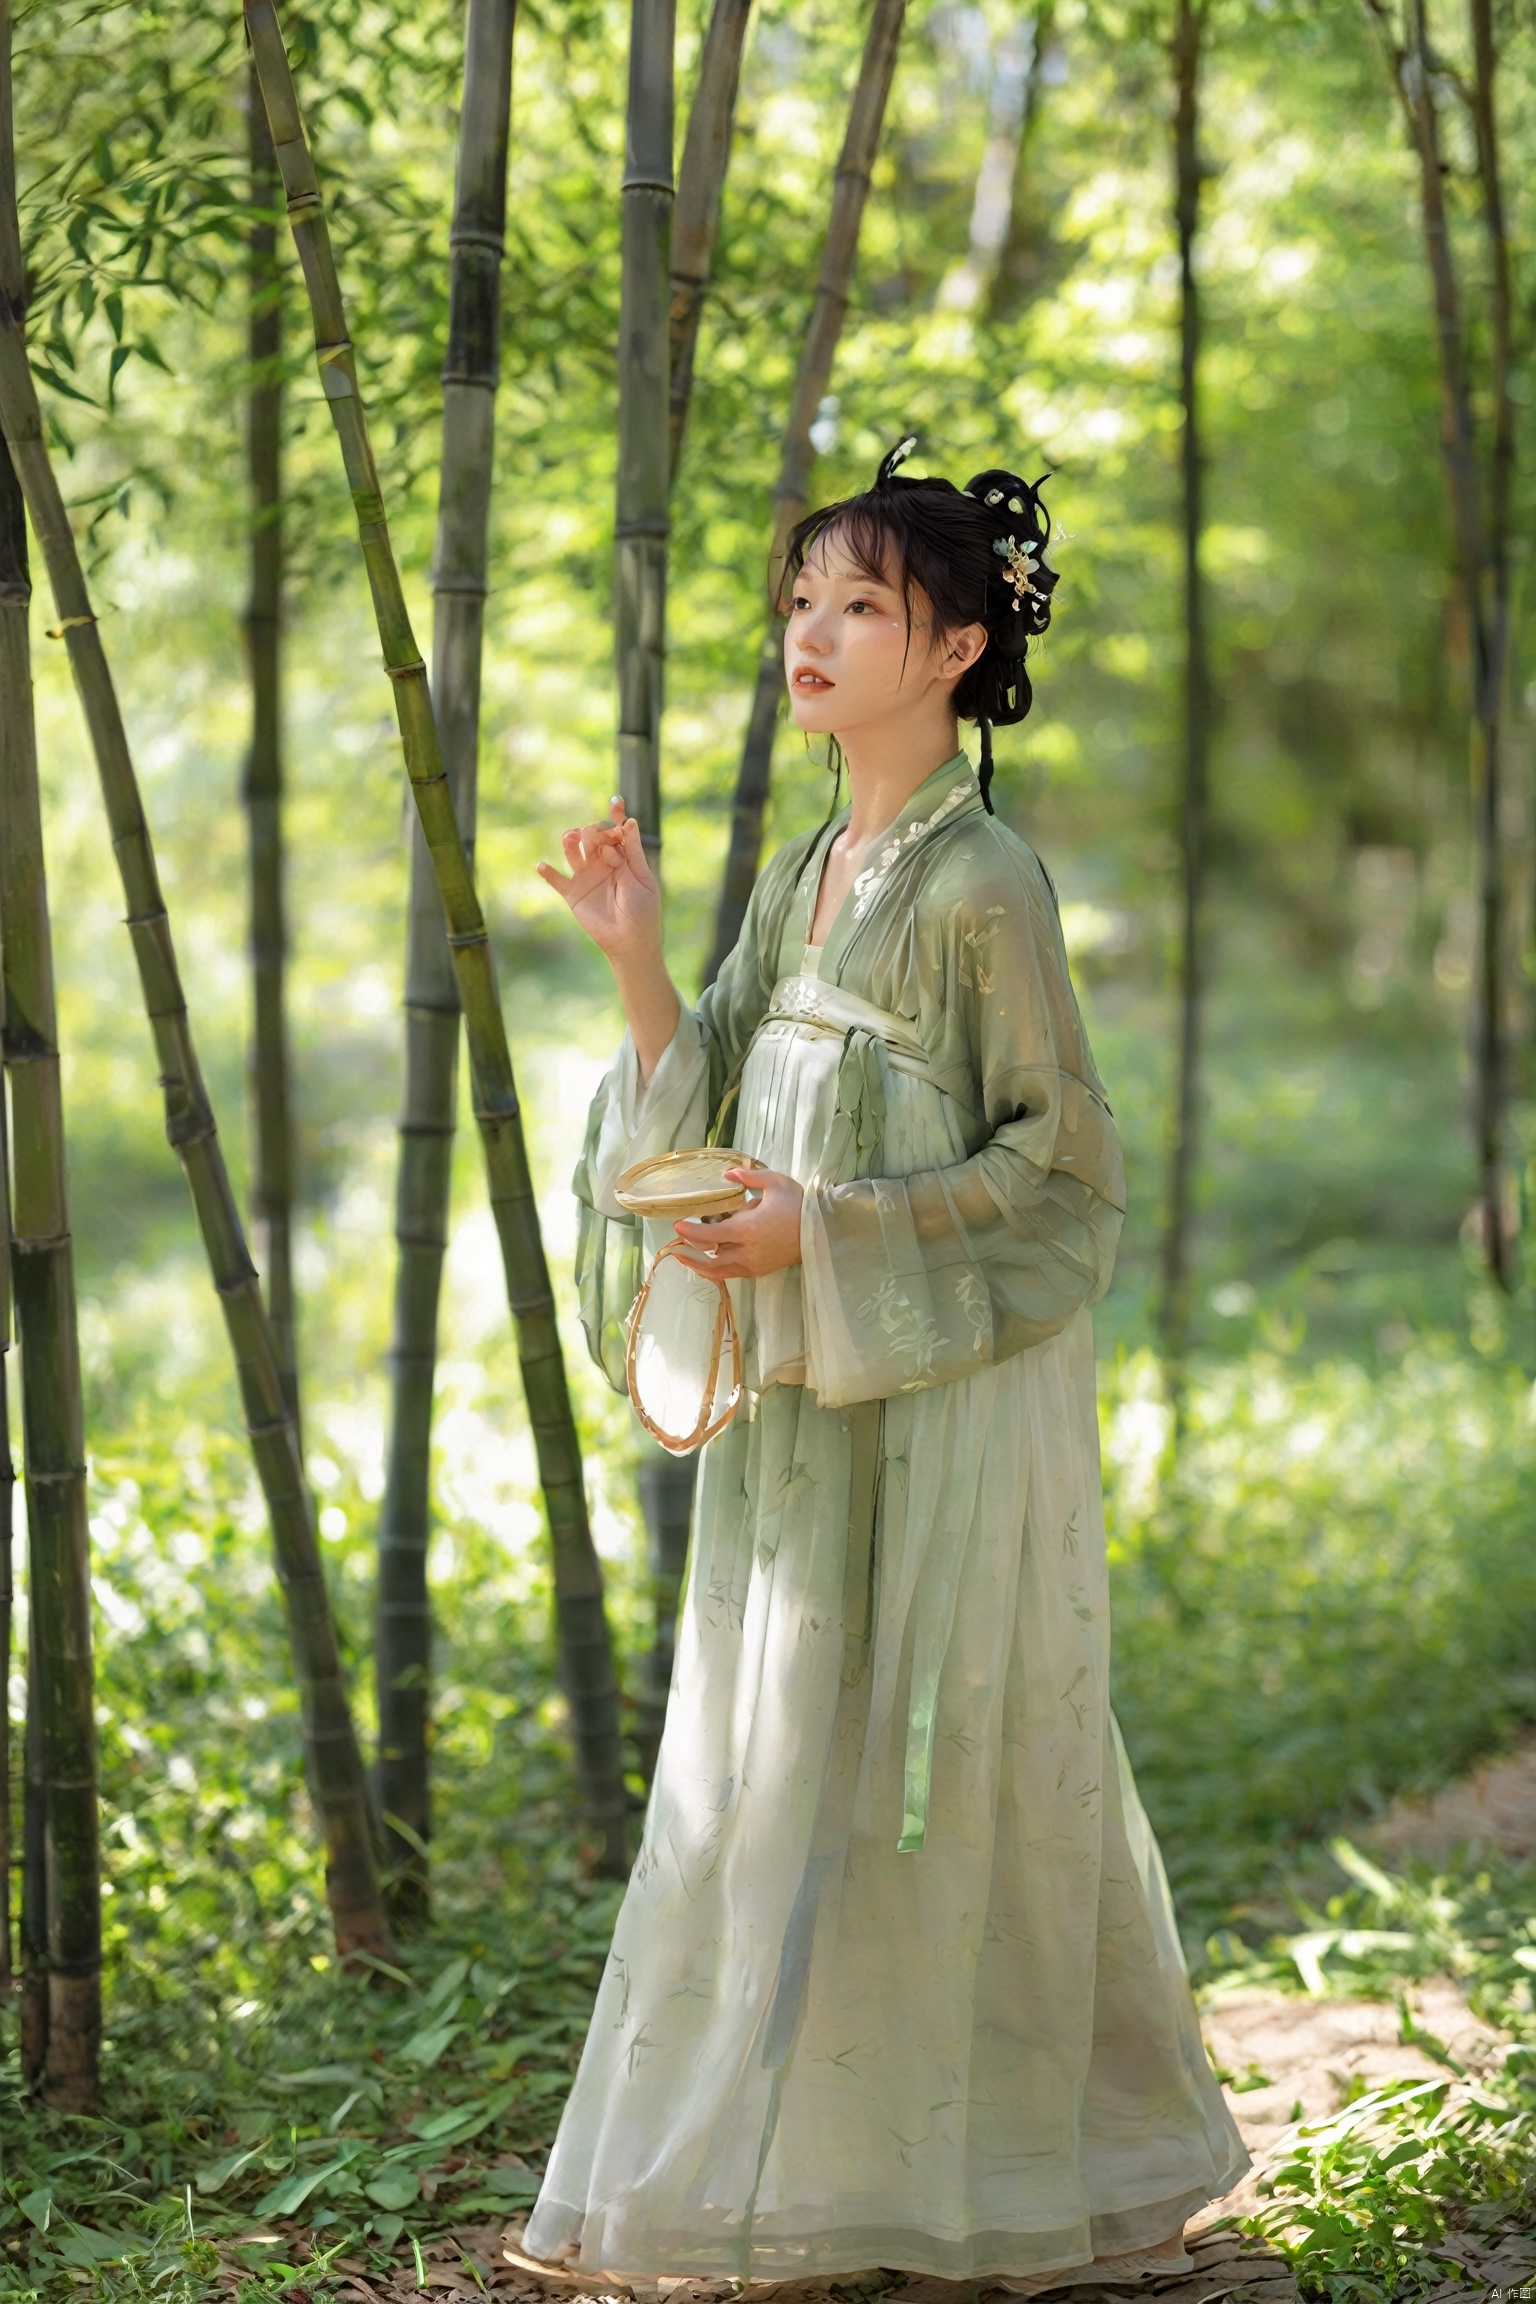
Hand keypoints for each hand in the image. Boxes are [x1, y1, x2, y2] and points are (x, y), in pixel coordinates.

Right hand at [537, 798, 660, 960]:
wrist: (631, 942)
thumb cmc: (643, 911)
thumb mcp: (641, 878)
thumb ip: (633, 851)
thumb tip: (630, 821)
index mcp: (622, 856)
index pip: (616, 830)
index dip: (615, 815)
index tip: (616, 803)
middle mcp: (602, 862)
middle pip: (592, 837)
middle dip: (596, 834)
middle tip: (606, 850)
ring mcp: (586, 877)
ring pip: (572, 852)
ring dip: (570, 842)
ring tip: (570, 838)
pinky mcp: (574, 894)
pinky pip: (557, 881)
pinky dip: (548, 873)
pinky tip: (542, 866)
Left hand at [671, 1168, 803, 1279]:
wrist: (821, 1232)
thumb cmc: (798, 1205)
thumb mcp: (775, 1183)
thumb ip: (749, 1177)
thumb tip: (727, 1174)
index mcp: (748, 1230)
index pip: (711, 1235)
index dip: (691, 1232)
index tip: (677, 1225)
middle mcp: (747, 1251)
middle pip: (709, 1259)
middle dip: (690, 1253)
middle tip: (675, 1245)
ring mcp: (753, 1265)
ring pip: (719, 1271)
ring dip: (700, 1264)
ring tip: (686, 1256)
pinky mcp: (759, 1271)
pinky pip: (731, 1274)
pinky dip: (716, 1269)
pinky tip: (708, 1261)